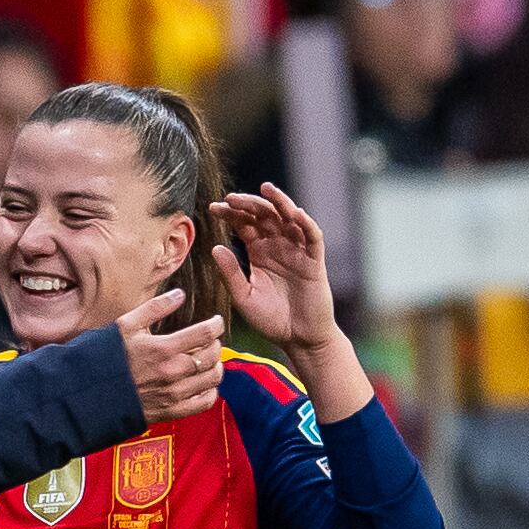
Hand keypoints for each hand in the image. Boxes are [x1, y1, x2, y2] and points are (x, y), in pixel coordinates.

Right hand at [117, 288, 224, 423]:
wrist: (89, 394)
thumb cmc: (105, 358)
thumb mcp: (125, 325)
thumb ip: (155, 307)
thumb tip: (179, 294)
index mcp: (162, 349)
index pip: (205, 333)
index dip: (216, 325)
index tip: (216, 322)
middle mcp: (172, 373)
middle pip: (212, 356)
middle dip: (215, 344)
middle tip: (210, 340)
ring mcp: (173, 394)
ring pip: (212, 379)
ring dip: (216, 366)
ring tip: (209, 359)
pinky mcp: (171, 411)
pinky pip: (204, 402)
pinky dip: (211, 391)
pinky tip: (204, 383)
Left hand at [212, 183, 338, 356]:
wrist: (298, 338)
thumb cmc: (271, 319)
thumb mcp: (244, 297)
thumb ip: (230, 274)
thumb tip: (215, 247)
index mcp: (258, 252)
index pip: (244, 224)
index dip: (230, 214)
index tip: (213, 209)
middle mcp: (277, 246)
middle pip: (264, 215)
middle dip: (248, 204)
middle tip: (232, 198)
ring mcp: (297, 250)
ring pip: (289, 218)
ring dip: (279, 202)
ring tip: (266, 189)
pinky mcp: (314, 260)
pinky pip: (312, 236)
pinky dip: (306, 223)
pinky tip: (294, 213)